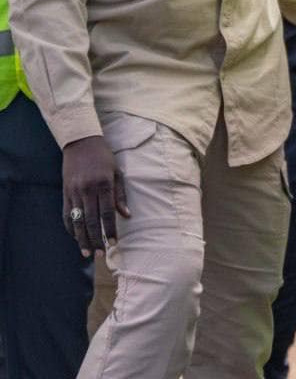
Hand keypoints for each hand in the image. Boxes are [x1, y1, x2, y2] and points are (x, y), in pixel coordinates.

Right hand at [62, 135, 128, 257]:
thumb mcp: (117, 173)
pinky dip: (71, 227)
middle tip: (101, 254)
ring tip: (87, 252)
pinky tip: (76, 237)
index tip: (114, 243)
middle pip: (91, 220)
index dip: (110, 229)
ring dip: (82, 238)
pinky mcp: (65, 193)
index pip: (107, 213)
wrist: (81, 143)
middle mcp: (87, 190)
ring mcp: (74, 192)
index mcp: (103, 184)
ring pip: (78, 220)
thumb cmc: (104, 158)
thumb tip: (127, 215)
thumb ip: (121, 195)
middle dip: (96, 239)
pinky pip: (67, 214)